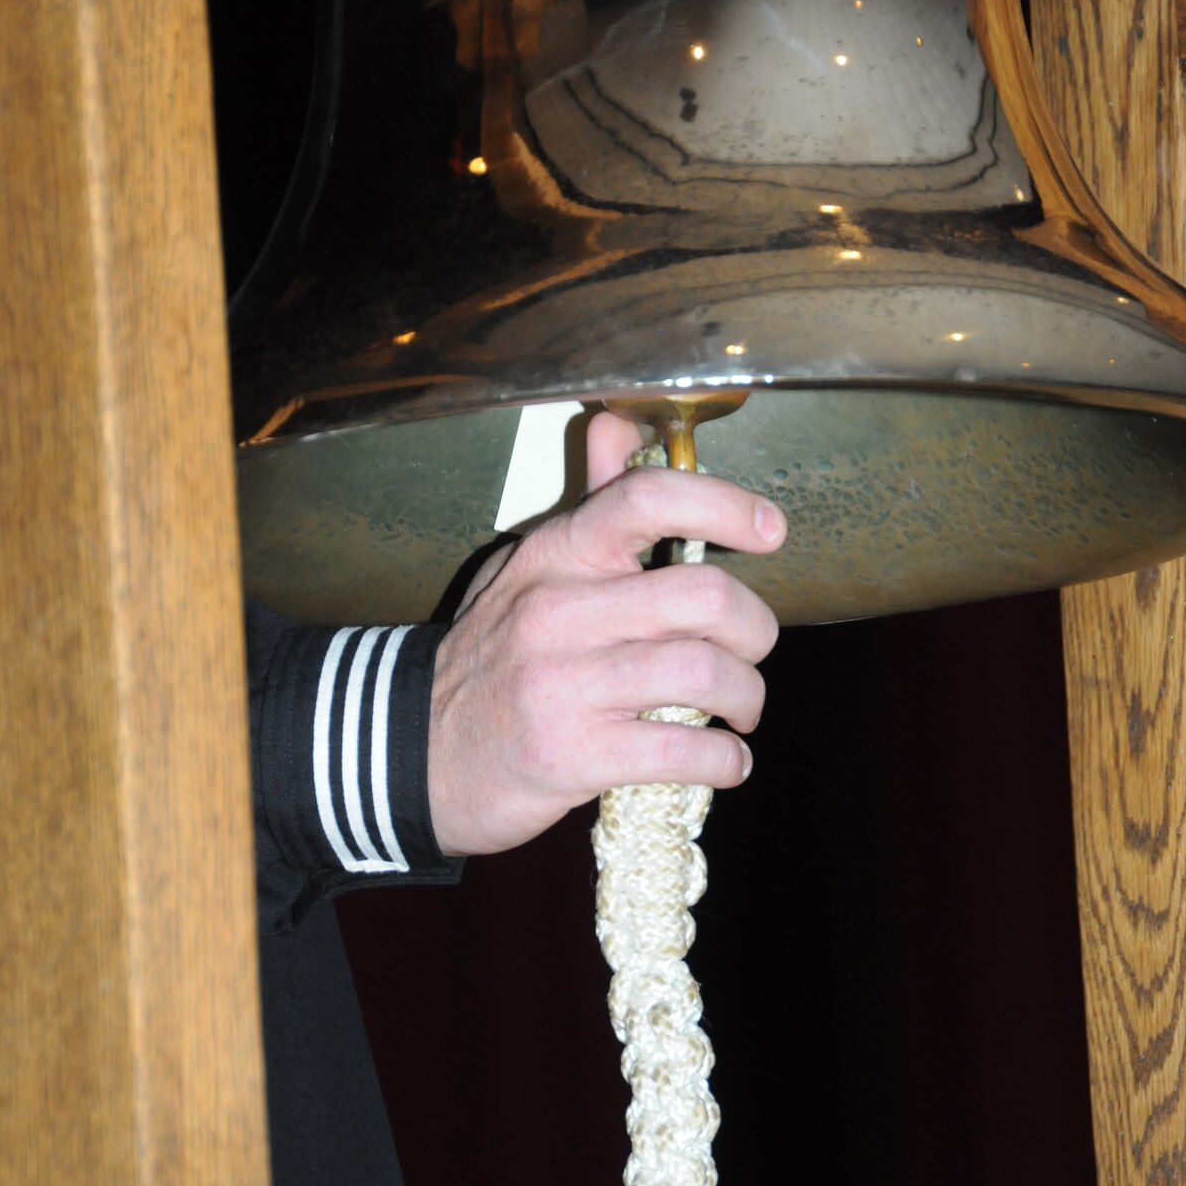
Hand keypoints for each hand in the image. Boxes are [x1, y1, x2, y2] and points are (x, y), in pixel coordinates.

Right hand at [426, 408, 786, 857]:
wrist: (414, 752)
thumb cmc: (492, 658)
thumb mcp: (526, 570)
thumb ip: (588, 504)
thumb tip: (617, 423)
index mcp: (557, 554)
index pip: (648, 499)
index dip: (726, 507)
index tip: (770, 532)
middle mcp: (560, 610)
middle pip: (705, 596)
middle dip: (756, 629)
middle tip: (751, 650)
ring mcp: (565, 684)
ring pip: (706, 673)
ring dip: (748, 698)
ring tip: (741, 710)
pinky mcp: (573, 755)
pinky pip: (684, 750)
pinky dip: (726, 760)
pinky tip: (726, 761)